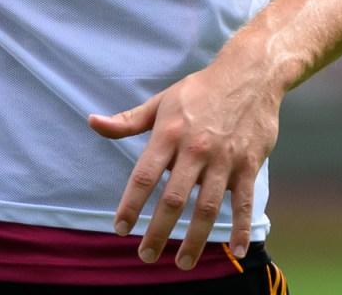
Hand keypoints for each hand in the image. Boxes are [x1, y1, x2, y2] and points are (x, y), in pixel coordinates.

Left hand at [87, 51, 281, 269]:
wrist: (247, 76)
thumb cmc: (198, 91)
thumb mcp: (160, 102)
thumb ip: (128, 121)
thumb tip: (92, 122)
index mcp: (168, 134)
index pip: (144, 175)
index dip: (131, 204)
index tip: (120, 228)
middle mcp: (195, 149)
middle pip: (173, 198)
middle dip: (158, 231)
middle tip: (146, 256)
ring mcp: (224, 159)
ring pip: (207, 207)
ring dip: (195, 239)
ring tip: (183, 263)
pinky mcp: (249, 166)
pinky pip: (244, 203)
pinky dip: (240, 228)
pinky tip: (234, 251)